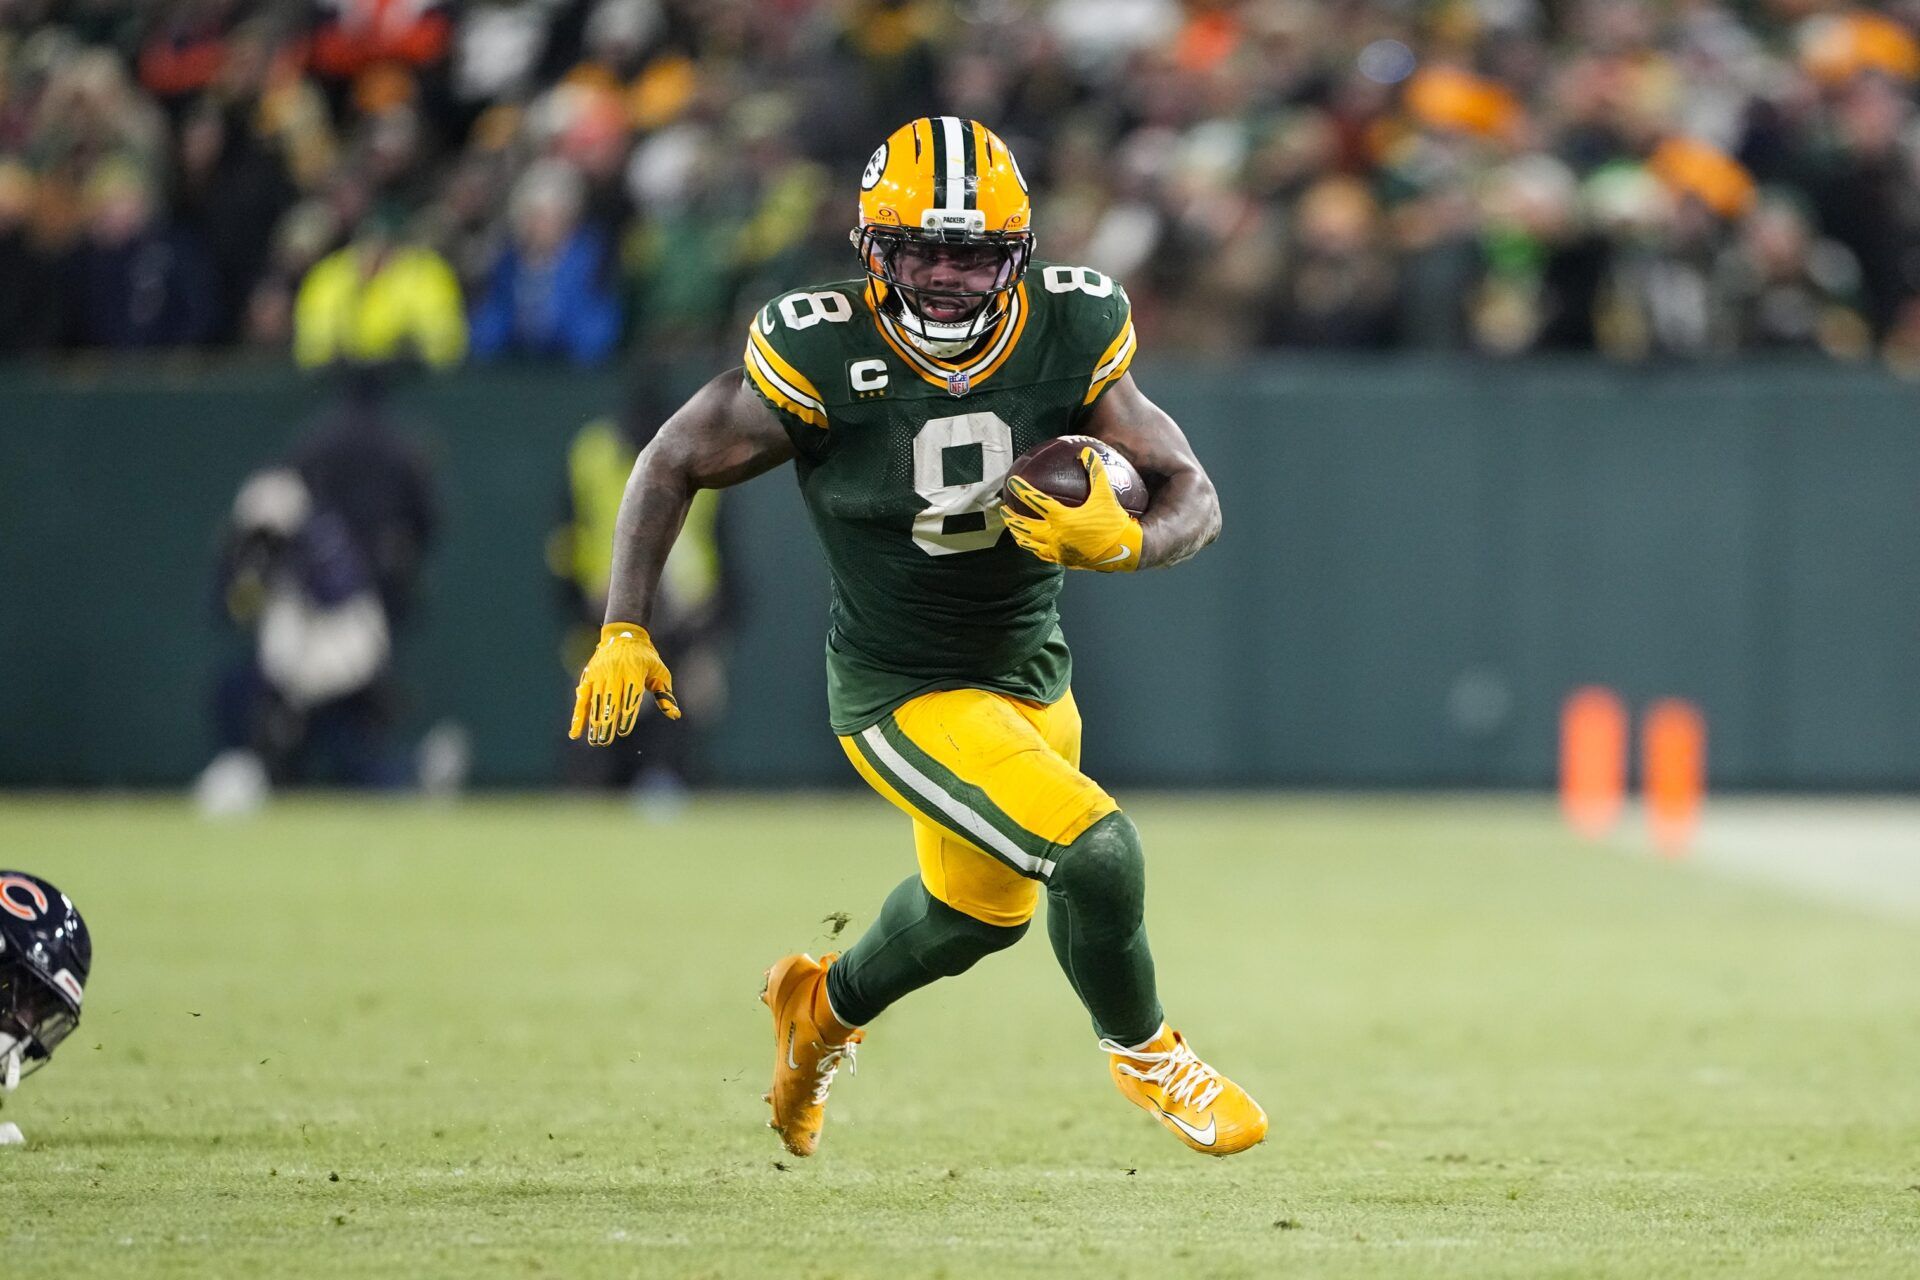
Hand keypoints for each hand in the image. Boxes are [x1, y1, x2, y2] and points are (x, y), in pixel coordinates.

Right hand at [569, 622, 680, 743]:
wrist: (624, 635)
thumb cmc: (646, 658)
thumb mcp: (659, 672)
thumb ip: (665, 695)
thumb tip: (675, 715)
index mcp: (634, 671)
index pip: (630, 696)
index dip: (626, 714)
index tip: (623, 730)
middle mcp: (615, 672)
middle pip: (610, 700)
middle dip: (607, 722)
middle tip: (605, 741)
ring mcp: (599, 674)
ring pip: (596, 701)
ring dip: (594, 722)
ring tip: (595, 740)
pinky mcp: (588, 676)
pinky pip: (582, 699)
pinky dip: (578, 716)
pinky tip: (575, 732)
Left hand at [1001, 447, 1143, 571]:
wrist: (1123, 550)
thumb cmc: (1114, 521)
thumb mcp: (1106, 494)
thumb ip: (1095, 471)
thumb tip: (1086, 451)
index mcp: (1063, 519)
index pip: (1036, 502)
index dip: (1022, 490)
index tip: (1011, 482)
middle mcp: (1056, 536)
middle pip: (1025, 527)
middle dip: (1011, 518)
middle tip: (1003, 508)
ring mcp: (1057, 550)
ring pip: (1030, 544)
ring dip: (1018, 534)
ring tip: (1012, 527)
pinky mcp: (1063, 560)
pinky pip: (1042, 554)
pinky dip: (1033, 547)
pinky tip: (1031, 543)